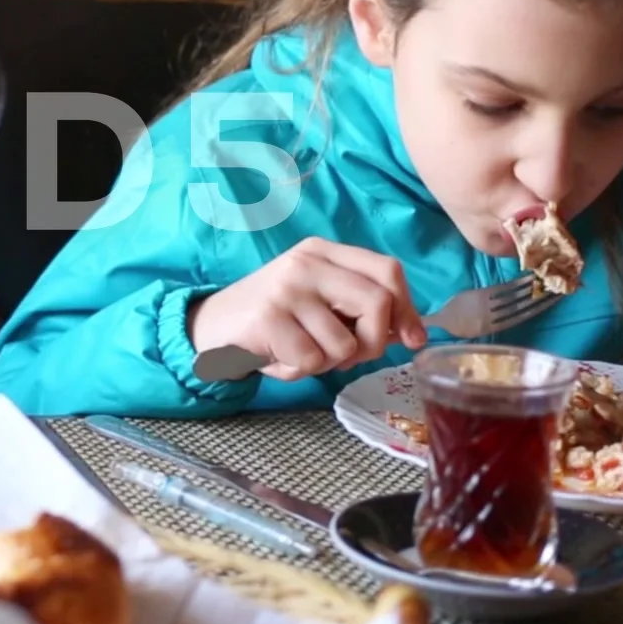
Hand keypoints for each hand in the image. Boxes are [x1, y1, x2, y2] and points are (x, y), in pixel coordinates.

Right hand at [189, 237, 425, 380]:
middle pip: (377, 303)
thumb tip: (411, 333)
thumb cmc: (274, 319)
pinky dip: (299, 371)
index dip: (408, 308)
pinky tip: (278, 357)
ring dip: (328, 363)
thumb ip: (359, 306)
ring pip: (345, 343)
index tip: (411, 339)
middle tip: (351, 357)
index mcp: (323, 252)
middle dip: (374, 343)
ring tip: (300, 351)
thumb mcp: (318, 300)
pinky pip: (312, 361)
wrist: (210, 327)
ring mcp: (286, 288)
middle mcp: (306, 263)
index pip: (387, 270)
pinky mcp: (268, 319)